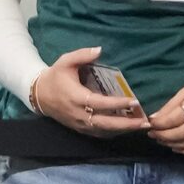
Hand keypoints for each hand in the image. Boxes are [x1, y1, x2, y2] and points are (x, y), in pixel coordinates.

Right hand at [29, 47, 149, 137]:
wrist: (38, 95)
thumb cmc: (55, 77)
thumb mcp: (64, 62)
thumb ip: (82, 55)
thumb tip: (100, 50)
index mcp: (75, 97)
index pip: (99, 103)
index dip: (117, 104)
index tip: (134, 101)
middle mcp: (78, 113)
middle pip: (104, 123)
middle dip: (126, 124)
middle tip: (144, 121)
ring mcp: (78, 123)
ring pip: (103, 131)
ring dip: (123, 130)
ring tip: (141, 125)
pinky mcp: (79, 128)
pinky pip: (98, 133)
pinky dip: (113, 132)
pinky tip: (126, 128)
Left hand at [147, 68, 183, 155]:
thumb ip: (171, 105)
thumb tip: (154, 118)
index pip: (174, 119)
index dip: (159, 124)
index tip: (149, 124)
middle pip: (181, 133)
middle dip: (162, 136)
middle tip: (153, 134)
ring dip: (172, 144)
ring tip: (162, 141)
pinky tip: (177, 148)